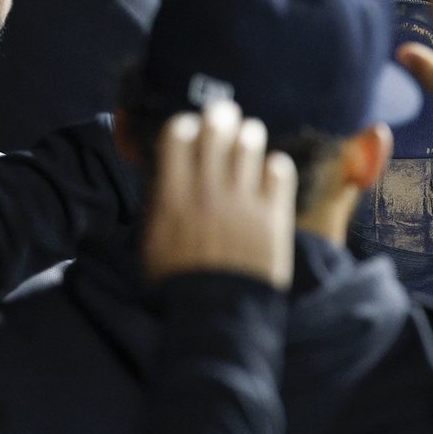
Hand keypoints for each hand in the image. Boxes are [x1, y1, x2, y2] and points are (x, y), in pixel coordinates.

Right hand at [142, 102, 296, 287]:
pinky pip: (280, 170)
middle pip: (217, 131)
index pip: (179, 135)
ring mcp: (244, 202)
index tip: (191, 129)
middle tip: (225, 118)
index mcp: (173, 197)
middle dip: (221, 118)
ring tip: (249, 138)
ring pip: (250, 143)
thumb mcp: (153, 240)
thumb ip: (160, 201)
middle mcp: (208, 192)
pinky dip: (275, 165)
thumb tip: (166, 170)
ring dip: (249, 135)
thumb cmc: (179, 281)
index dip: (186, 125)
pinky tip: (270, 171)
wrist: (218, 316)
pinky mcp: (274, 216)